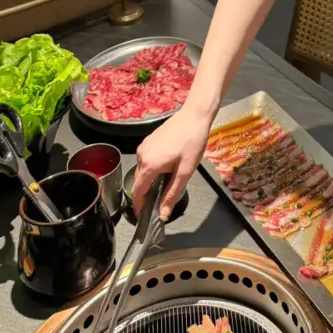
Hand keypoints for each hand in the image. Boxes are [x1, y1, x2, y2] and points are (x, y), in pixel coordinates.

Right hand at [132, 103, 213, 218]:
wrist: (195, 115)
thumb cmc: (192, 142)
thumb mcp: (185, 171)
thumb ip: (172, 194)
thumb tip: (163, 214)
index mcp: (149, 164)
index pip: (137, 192)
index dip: (139, 206)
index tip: (144, 217)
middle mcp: (141, 155)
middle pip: (138, 182)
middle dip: (146, 194)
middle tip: (160, 202)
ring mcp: (143, 146)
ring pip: (142, 171)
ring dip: (150, 180)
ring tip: (167, 183)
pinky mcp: (148, 141)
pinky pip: (146, 160)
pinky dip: (152, 169)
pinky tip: (167, 167)